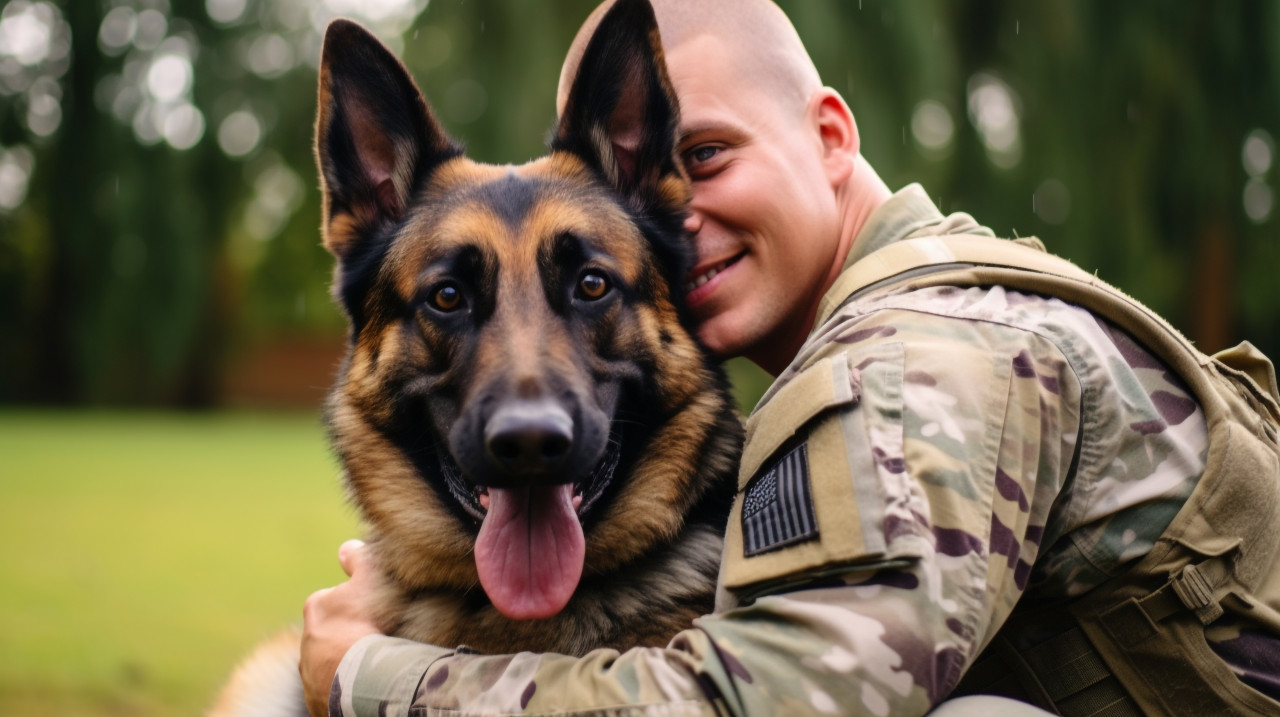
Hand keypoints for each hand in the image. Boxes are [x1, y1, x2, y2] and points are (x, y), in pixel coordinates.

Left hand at [301, 539, 383, 716]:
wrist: (363, 678)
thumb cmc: (368, 623)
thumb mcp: (369, 578)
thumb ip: (359, 558)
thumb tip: (346, 548)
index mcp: (316, 609)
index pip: (330, 601)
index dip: (352, 603)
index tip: (369, 611)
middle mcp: (305, 643)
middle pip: (328, 634)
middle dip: (345, 635)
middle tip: (372, 638)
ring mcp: (310, 675)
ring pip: (327, 663)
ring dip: (343, 662)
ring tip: (369, 664)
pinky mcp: (317, 700)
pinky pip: (331, 690)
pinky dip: (344, 686)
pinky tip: (362, 684)